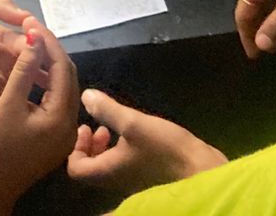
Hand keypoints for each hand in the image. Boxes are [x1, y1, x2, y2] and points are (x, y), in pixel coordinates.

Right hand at [0, 18, 78, 212]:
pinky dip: (40, 82)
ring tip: (28, 42)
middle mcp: (70, 123)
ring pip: (57, 86)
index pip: (63, 69)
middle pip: (64, 76)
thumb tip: (35, 39)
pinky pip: (51, 99)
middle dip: (48, 51)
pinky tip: (27, 67)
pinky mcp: (52, 134)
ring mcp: (63, 130)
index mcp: (63, 117)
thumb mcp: (8, 105)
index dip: (48, 42)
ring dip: (43, 65)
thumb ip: (23, 70)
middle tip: (31, 28)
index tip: (32, 22)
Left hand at [65, 89, 224, 189]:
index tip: (85, 126)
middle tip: (97, 125)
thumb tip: (85, 96)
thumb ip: (107, 110)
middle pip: (89, 168)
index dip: (75, 147)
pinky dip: (118, 148)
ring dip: (103, 146)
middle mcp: (115, 180)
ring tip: (112, 126)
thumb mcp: (133, 123)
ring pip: (106, 165)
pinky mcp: (145, 174)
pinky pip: (122, 164)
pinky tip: (132, 131)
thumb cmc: (165, 149)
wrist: (201, 170)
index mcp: (107, 171)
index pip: (74, 169)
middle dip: (88, 145)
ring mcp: (131, 179)